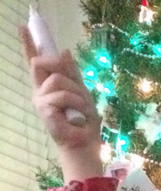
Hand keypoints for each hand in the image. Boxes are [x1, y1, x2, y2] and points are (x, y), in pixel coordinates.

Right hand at [20, 27, 101, 179]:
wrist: (86, 144)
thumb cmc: (84, 122)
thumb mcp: (82, 92)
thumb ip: (72, 73)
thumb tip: (64, 51)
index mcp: (47, 86)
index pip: (35, 61)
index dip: (29, 44)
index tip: (24, 26)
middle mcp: (40, 92)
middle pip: (41, 62)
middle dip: (60, 67)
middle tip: (76, 85)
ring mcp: (40, 101)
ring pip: (57, 79)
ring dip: (76, 92)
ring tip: (82, 109)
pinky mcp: (44, 110)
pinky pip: (61, 95)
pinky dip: (76, 103)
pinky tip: (78, 116)